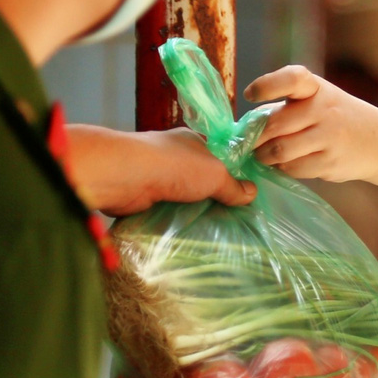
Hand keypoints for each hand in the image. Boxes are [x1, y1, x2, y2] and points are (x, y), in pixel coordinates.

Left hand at [63, 124, 256, 216]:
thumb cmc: (175, 166)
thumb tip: (251, 193)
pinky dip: (173, 221)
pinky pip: (164, 211)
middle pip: (198, 179)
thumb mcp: (214, 174)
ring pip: (181, 197)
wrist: (126, 176)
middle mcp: (172, 156)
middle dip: (211, 197)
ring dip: (191, 212)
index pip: (215, 157)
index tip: (242, 197)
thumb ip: (233, 186)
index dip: (229, 174)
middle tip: (231, 220)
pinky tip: (186, 235)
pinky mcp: (142, 197)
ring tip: (213, 233)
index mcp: (191, 142)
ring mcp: (155, 176)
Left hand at [246, 65, 377, 182]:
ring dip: (264, 156)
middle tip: (248, 144)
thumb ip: (286, 108)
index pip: (291, 78)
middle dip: (255, 138)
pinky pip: (293, 169)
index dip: (267, 85)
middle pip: (275, 124)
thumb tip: (246, 128)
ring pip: (280, 150)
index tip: (250, 95)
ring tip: (263, 156)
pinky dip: (282, 169)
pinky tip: (284, 165)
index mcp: (316, 88)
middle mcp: (324, 109)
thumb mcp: (318, 100)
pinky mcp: (330, 163)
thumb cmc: (337, 118)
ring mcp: (329, 137)